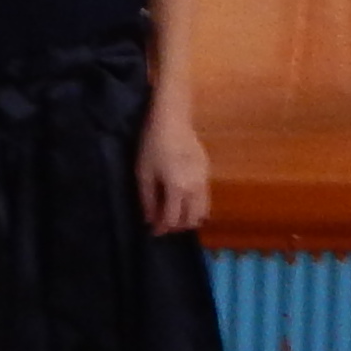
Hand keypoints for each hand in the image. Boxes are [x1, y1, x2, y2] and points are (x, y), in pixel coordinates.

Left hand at [138, 104, 211, 237]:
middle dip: (176, 226)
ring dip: (188, 218)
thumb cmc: (152, 145)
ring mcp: (204, 180)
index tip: (152, 231)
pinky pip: (205, 199)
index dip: (161, 229)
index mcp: (177, 189)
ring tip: (174, 213)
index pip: (172, 220)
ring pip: (202, 212)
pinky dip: (195, 206)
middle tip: (162, 222)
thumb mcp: (143, 173)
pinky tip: (182, 199)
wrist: (172, 119)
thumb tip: (149, 220)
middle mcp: (195, 189)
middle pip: (190, 220)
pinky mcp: (207, 172)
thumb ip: (147, 200)